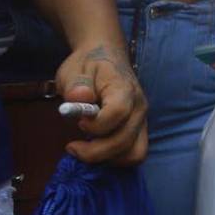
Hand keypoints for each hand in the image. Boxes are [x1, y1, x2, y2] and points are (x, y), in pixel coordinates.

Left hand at [56, 42, 146, 164]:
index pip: (117, 114)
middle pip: (124, 140)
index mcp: (124, 89)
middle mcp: (139, 107)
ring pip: (134, 153)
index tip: (79, 122)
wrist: (107, 56)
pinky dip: (115, 157)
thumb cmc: (88, 65)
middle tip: (72, 146)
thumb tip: (79, 98)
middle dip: (95, 152)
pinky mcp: (140, 130)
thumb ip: (76, 84)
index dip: (95, 125)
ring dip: (107, 158)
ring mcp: (142, 120)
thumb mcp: (74, 70)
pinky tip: (97, 148)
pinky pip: (134, 153)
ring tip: (86, 149)